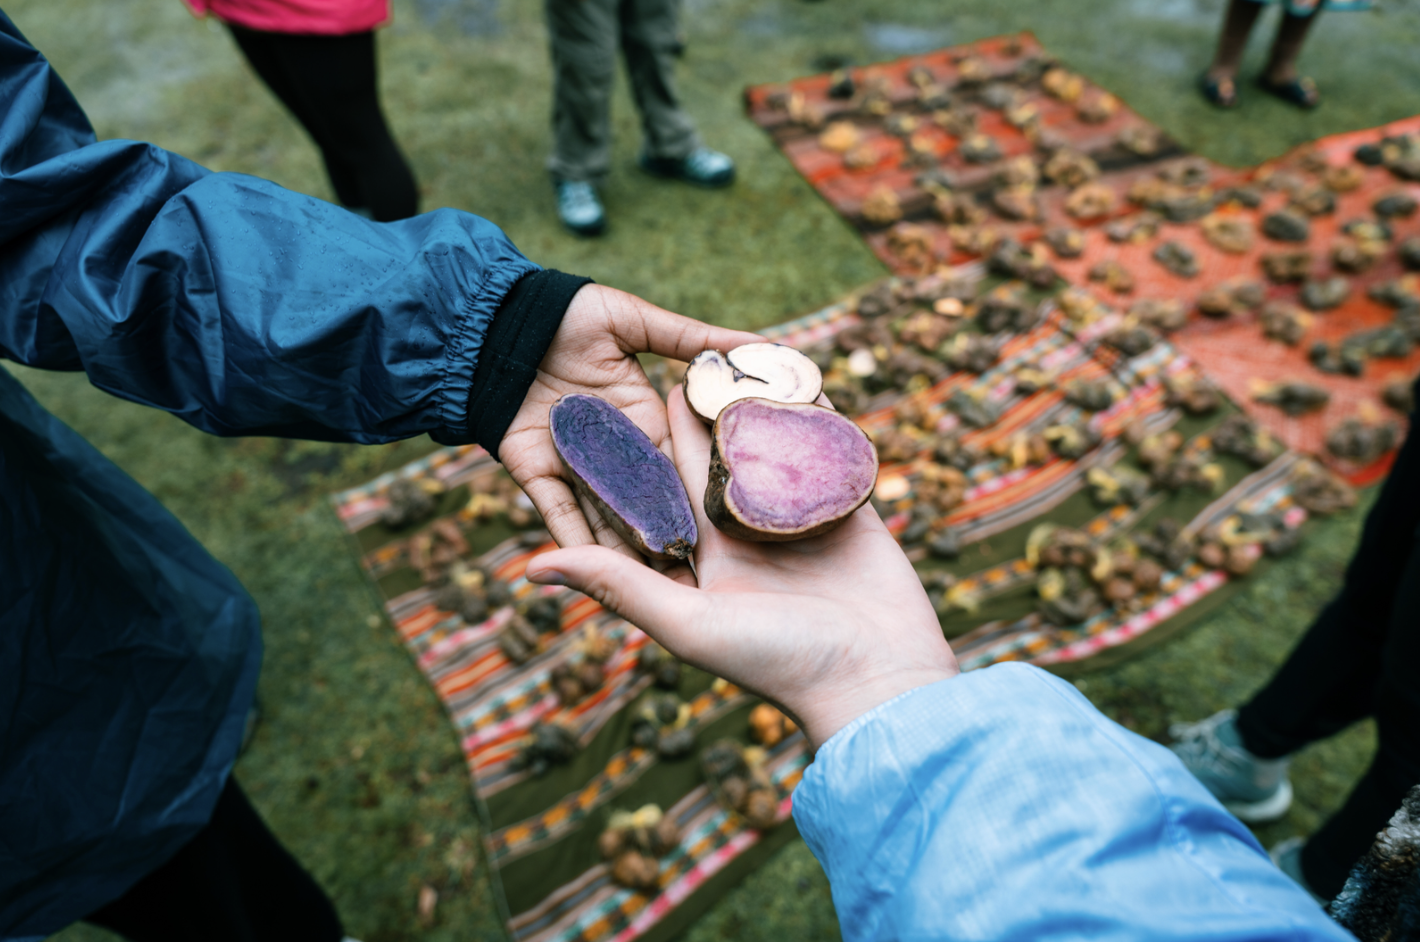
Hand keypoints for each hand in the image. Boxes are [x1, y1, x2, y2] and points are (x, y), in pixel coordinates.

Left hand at [499, 284, 758, 553]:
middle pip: (648, 503)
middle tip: (704, 578)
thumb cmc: (570, 310)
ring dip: (626, 555)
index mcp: (647, 422)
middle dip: (669, 539)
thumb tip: (762, 343)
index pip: (682, 469)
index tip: (737, 534)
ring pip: (606, 518)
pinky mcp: (537, 472)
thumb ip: (693, 338)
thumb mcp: (637, 320)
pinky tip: (594, 575)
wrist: (500, 316)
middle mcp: (616, 451)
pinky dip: (572, 543)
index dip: (704, 500)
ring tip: (658, 592)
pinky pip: (558, 513)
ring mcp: (576, 465)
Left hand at [524, 386, 959, 749]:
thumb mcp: (687, 622)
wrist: (877, 684)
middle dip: (701, 420)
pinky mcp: (846, 516)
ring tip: (743, 363)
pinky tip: (806, 383)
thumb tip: (529, 566)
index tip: (620, 397)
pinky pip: (827, 458)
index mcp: (704, 563)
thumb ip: (616, 584)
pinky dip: (819, 423)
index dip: (646, 448)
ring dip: (760, 414)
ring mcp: (798, 526)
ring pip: (772, 456)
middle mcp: (746, 542)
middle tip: (686, 364)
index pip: (665, 493)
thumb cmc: (778, 664)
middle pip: (717, 466)